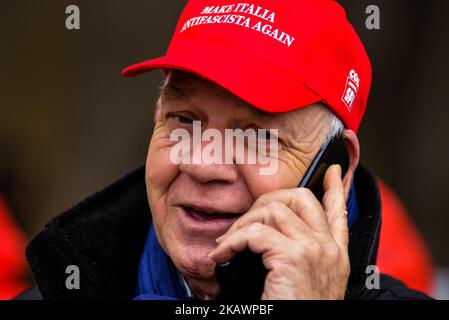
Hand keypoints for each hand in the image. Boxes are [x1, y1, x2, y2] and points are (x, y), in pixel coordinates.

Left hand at [209, 165, 349, 299]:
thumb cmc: (296, 310)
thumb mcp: (308, 283)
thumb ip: (299, 257)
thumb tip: (271, 238)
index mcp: (335, 255)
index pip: (339, 212)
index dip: (335, 188)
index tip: (333, 171)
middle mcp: (329, 249)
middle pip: (301, 198)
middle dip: (267, 201)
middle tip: (246, 220)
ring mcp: (314, 250)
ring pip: (273, 210)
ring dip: (243, 223)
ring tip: (229, 243)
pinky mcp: (294, 257)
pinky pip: (254, 233)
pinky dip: (232, 241)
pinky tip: (221, 254)